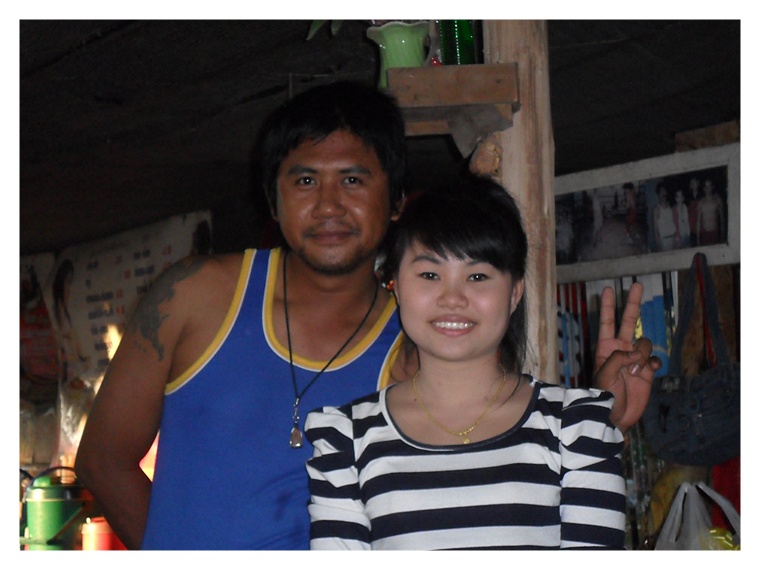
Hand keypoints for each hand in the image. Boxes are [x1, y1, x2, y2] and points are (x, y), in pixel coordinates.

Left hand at [594, 282, 661, 431]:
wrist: (616, 416)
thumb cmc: (604, 395)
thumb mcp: (604, 375)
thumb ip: (618, 359)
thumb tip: (637, 352)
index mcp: (606, 348)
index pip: (607, 322)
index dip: (609, 306)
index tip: (609, 290)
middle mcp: (621, 350)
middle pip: (628, 321)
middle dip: (633, 304)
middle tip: (637, 285)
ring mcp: (635, 359)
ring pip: (645, 343)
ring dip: (642, 356)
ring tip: (633, 373)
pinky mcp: (648, 371)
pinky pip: (656, 359)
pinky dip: (654, 363)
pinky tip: (648, 372)